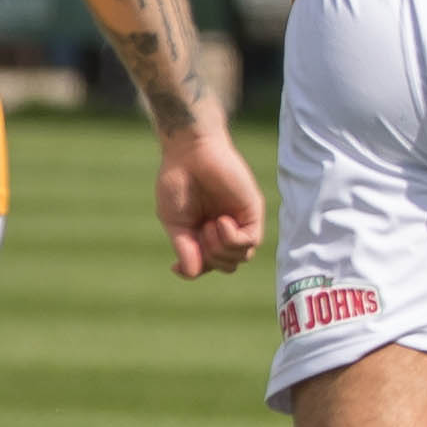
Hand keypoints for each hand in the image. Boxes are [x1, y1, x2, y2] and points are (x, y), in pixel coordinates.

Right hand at [158, 125, 262, 277]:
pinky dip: (233, 239)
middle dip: (210, 260)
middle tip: (198, 235)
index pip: (208, 265)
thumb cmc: (177, 182)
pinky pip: (250, 241)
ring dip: (220, 250)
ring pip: (240, 258)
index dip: (194, 270)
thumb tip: (192, 273)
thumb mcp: (175, 222)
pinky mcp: (251, 211)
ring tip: (208, 226)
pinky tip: (220, 222)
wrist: (189, 153)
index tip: (176, 266)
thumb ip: (185, 248)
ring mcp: (239, 221)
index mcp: (204, 233)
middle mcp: (224, 230)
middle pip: (227, 265)